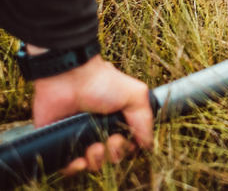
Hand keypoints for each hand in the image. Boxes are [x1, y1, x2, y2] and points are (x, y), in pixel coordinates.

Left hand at [31, 53, 152, 174]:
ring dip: (97, 160)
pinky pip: (69, 166)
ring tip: (94, 147)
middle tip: (110, 140)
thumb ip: (145, 120)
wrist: (70, 77)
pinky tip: (80, 160)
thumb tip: (149, 144)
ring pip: (94, 163)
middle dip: (114, 153)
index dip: (128, 147)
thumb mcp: (136, 96)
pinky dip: (75, 168)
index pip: (128, 145)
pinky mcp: (61, 142)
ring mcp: (81, 137)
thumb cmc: (104, 82)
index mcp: (118, 120)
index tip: (124, 139)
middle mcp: (101, 130)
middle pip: (113, 156)